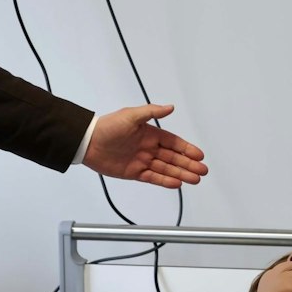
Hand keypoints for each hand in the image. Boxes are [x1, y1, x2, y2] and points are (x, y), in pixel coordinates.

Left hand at [83, 104, 207, 188]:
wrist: (88, 142)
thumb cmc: (107, 126)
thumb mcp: (131, 115)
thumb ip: (151, 112)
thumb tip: (170, 107)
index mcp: (150, 134)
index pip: (174, 142)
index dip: (187, 149)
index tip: (199, 155)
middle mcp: (148, 148)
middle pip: (173, 158)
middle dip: (189, 164)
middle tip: (202, 171)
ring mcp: (142, 161)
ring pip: (166, 169)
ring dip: (181, 174)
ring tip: (195, 179)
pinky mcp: (134, 172)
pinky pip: (153, 177)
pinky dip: (165, 181)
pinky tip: (177, 183)